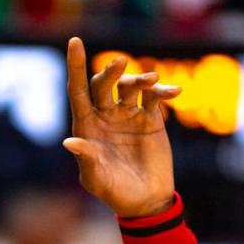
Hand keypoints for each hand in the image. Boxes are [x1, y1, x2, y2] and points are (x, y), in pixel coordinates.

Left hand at [63, 37, 181, 217]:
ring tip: (152, 82)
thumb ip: (86, 160)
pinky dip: (164, 90)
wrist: (145, 202)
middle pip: (104, 84)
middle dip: (111, 72)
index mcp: (86, 127)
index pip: (78, 91)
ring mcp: (128, 116)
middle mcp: (105, 116)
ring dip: (140, 79)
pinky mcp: (151, 119)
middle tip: (120, 65)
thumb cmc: (114, 193)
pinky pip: (155, 97)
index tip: (75, 42)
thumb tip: (70, 143)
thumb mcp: (97, 180)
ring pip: (131, 86)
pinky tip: (174, 92)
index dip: (75, 66)